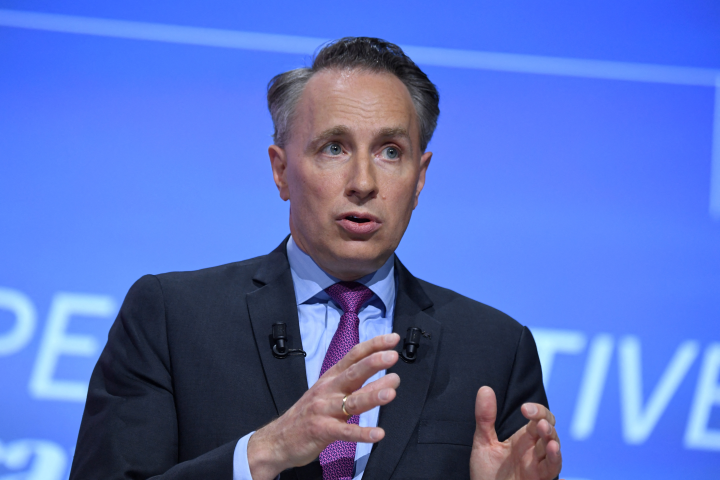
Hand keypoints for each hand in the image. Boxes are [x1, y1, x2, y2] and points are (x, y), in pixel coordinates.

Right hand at [247, 333, 400, 479]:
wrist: (278, 439)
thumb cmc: (309, 413)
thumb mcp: (328, 392)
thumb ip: (353, 384)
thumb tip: (385, 375)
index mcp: (330, 377)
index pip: (353, 356)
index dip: (373, 346)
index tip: (392, 339)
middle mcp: (328, 390)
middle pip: (352, 373)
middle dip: (373, 363)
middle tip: (392, 357)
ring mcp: (324, 410)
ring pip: (351, 402)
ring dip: (372, 396)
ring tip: (391, 393)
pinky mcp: (322, 431)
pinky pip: (345, 432)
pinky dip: (362, 433)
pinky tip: (378, 434)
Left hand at [470, 386, 562, 479]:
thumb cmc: (487, 473)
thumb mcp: (483, 442)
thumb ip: (485, 418)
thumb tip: (485, 388)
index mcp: (524, 439)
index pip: (539, 418)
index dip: (537, 411)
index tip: (525, 409)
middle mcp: (534, 451)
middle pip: (550, 432)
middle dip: (547, 424)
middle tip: (538, 422)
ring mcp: (537, 466)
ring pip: (554, 451)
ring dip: (553, 442)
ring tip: (547, 434)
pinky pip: (552, 469)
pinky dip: (555, 459)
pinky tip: (553, 451)